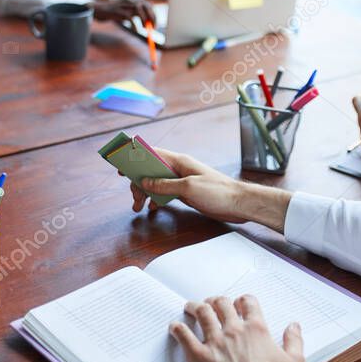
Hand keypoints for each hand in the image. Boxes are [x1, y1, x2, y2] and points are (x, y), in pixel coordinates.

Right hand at [91, 0, 156, 26]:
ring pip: (139, 9)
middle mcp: (130, 1)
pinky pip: (130, 18)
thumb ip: (135, 15)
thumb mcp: (126, 13)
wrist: (97, 10)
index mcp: (133, 1)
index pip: (149, 5)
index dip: (154, 15)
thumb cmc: (113, 13)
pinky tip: (135, 30)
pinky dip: (135, 25)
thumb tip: (147, 25)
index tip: (154, 25)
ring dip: (145, 20)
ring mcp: (124, 5)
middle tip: (152, 28)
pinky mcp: (118, 11)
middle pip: (146, 5)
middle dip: (152, 17)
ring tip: (144, 29)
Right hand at [130, 148, 245, 221]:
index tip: (121, 163)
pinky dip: (156, 199)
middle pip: (151, 171)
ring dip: (146, 193)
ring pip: (157, 183)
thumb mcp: (188, 188)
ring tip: (138, 207)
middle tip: (134, 198)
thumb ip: (165, 185)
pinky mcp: (186, 192)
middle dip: (139, 183)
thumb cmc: (218, 192)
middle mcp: (179, 169)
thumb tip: (145, 182)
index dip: (136, 157)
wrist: (238, 204)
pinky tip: (152, 207)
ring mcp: (183, 180)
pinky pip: (165, 193)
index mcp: (180, 162)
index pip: (153, 154)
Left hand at [170, 295, 302, 361]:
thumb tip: (294, 326)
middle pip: (221, 304)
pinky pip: (183, 336)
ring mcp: (215, 342)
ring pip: (202, 313)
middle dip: (215, 301)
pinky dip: (177, 329)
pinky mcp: (198, 357)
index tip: (238, 303)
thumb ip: (294, 341)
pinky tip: (174, 327)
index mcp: (256, 330)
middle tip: (211, 304)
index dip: (242, 300)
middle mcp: (234, 331)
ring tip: (191, 307)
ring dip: (195, 307)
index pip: (248, 303)